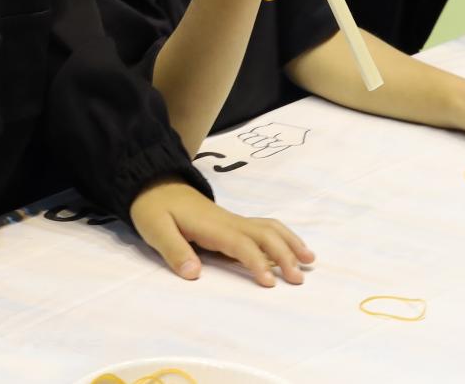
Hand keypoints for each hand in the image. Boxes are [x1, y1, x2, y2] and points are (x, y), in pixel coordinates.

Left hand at [129, 180, 313, 287]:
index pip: (241, 244)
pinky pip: (263, 228)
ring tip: (310, 260)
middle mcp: (228, 221)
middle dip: (285, 254)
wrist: (153, 183)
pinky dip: (282, 238)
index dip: (257, 262)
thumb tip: (194, 274)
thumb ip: (174, 250)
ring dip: (290, 243)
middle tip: (299, 279)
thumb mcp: (155, 229)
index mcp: (211, 225)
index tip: (271, 282)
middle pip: (264, 235)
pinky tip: (292, 249)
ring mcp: (232, 220)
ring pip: (269, 228)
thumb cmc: (153, 208)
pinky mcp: (231, 222)